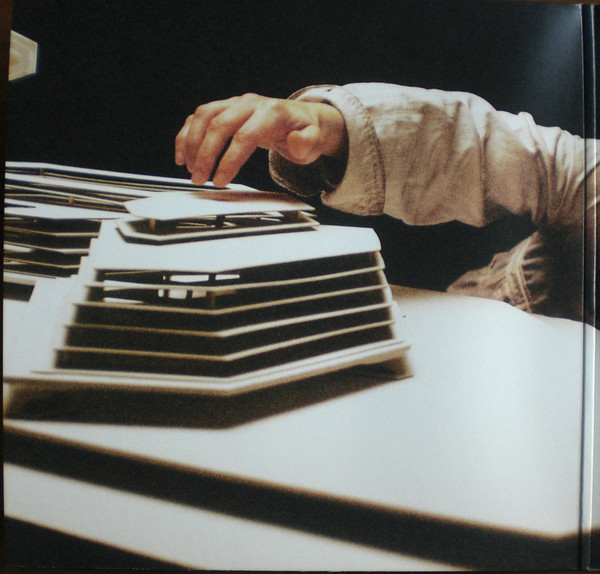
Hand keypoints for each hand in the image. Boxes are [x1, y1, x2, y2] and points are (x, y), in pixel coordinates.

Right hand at [175, 93, 347, 186]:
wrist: (299, 118)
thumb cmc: (304, 131)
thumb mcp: (314, 140)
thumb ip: (307, 142)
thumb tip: (296, 142)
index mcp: (270, 112)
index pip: (244, 136)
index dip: (230, 160)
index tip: (220, 180)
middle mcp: (248, 104)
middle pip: (219, 125)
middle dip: (205, 155)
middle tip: (200, 179)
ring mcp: (234, 104)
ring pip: (203, 117)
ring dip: (191, 144)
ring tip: (190, 169)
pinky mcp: (223, 108)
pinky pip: (197, 117)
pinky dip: (186, 135)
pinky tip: (182, 155)